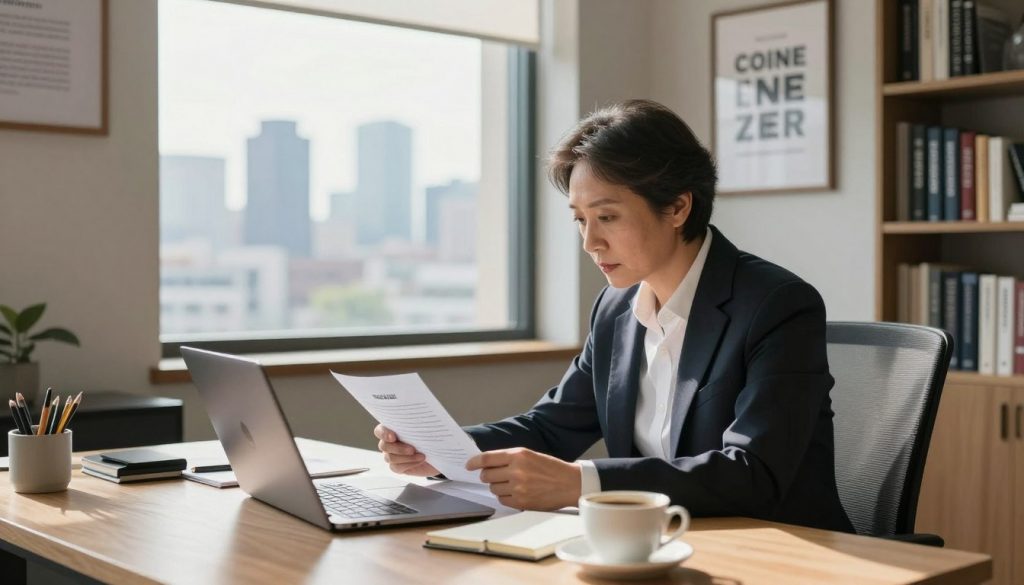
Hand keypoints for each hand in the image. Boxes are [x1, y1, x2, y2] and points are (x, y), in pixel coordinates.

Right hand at [373, 424, 439, 476]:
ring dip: (406, 457)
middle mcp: (389, 442)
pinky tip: (420, 460)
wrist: (437, 451)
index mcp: (392, 429)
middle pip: (384, 446)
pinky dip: (409, 464)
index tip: (393, 437)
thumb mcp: (427, 427)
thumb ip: (419, 424)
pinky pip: (397, 467)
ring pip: (390, 458)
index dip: (384, 433)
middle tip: (412, 449)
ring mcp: (392, 455)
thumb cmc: (430, 436)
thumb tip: (419, 419)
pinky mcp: (397, 467)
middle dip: (398, 448)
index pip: (380, 430)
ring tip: (421, 456)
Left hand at [465, 447, 581, 510]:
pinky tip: (516, 493)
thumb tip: (487, 465)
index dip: (474, 462)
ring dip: (498, 487)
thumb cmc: (551, 468)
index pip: (487, 458)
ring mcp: (518, 487)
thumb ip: (509, 458)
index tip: (469, 465)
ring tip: (511, 484)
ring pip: (493, 488)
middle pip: (487, 475)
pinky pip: (502, 500)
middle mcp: (516, 470)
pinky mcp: (521, 502)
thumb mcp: (530, 455)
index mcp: (518, 455)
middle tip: (494, 476)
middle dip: (487, 476)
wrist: (569, 484)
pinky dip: (505, 497)